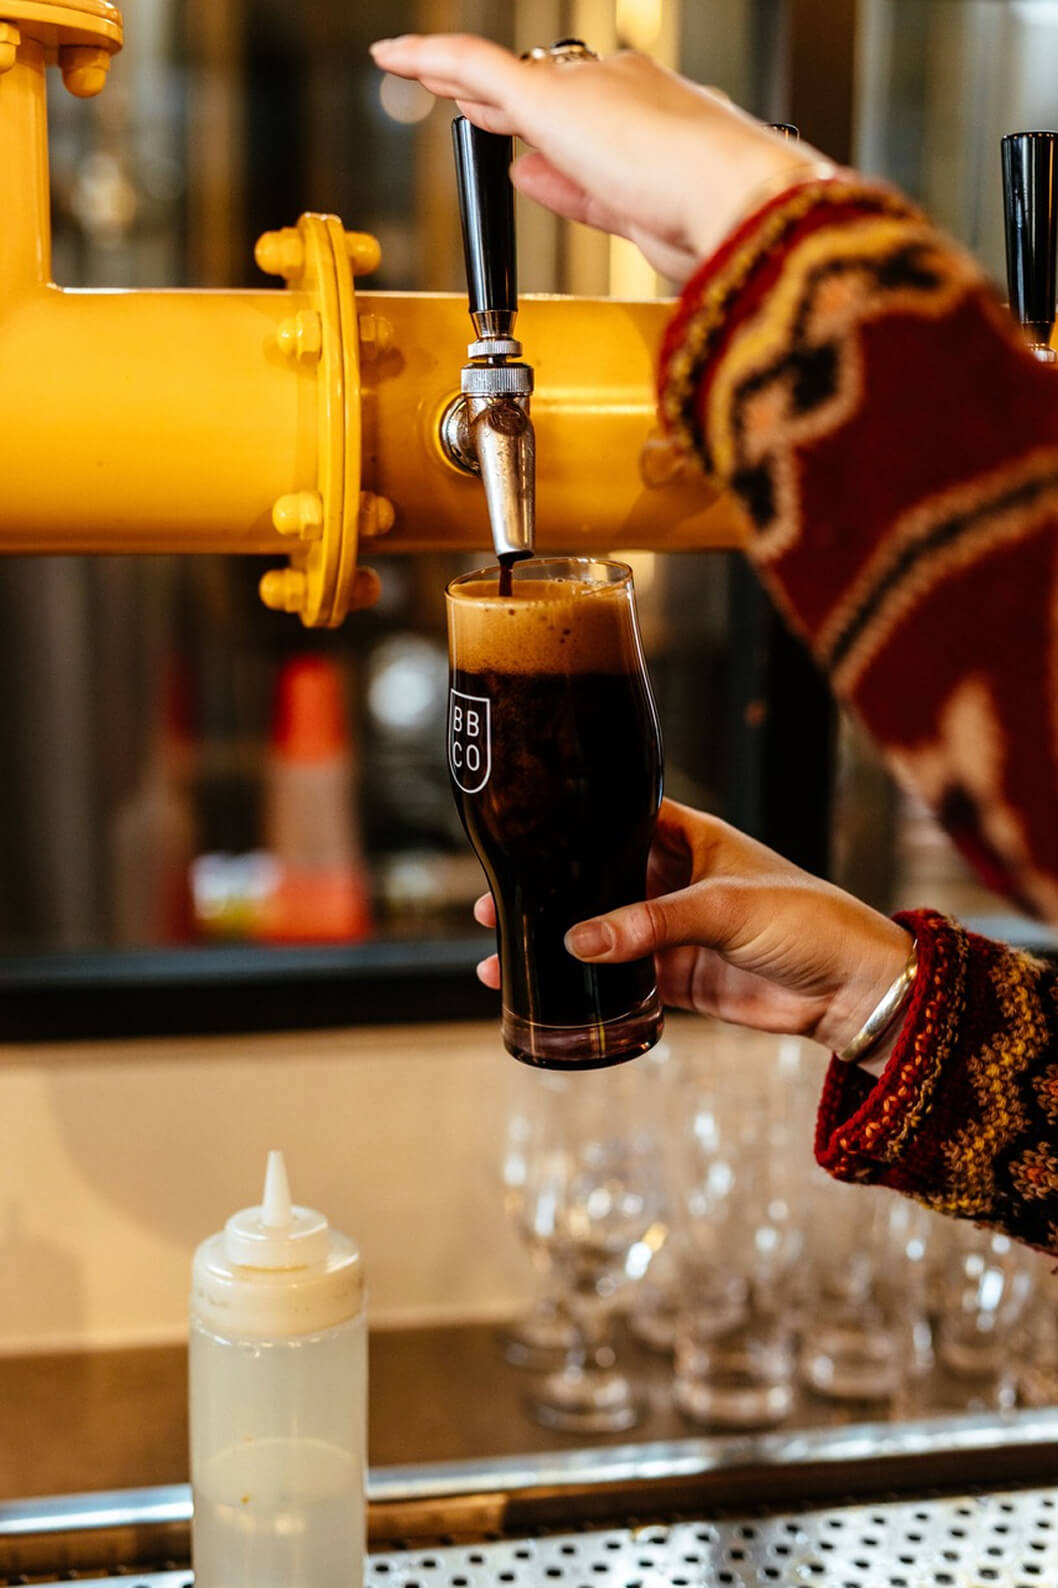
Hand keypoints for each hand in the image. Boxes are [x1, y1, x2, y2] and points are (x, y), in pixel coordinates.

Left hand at [369, 35, 825, 281]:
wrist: (744, 203)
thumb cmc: (720, 226)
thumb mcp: (640, 220)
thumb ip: (579, 195)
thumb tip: (528, 173)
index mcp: (659, 123)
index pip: (587, 125)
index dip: (551, 137)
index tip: (527, 152)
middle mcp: (624, 90)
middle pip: (544, 94)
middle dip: (500, 101)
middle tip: (463, 101)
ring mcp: (589, 90)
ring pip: (504, 77)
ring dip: (460, 80)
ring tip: (415, 70)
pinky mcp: (550, 99)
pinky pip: (473, 65)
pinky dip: (430, 58)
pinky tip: (395, 58)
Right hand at [474, 798, 911, 1056]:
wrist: (856, 991)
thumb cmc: (808, 921)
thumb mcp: (726, 908)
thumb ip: (652, 923)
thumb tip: (579, 941)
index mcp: (688, 837)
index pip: (615, 819)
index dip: (568, 829)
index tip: (519, 838)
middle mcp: (674, 878)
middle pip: (595, 880)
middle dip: (548, 892)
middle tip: (494, 905)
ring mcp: (674, 930)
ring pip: (600, 933)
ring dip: (557, 942)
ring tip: (500, 954)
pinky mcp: (680, 978)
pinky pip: (621, 980)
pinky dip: (586, 986)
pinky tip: (545, 990)